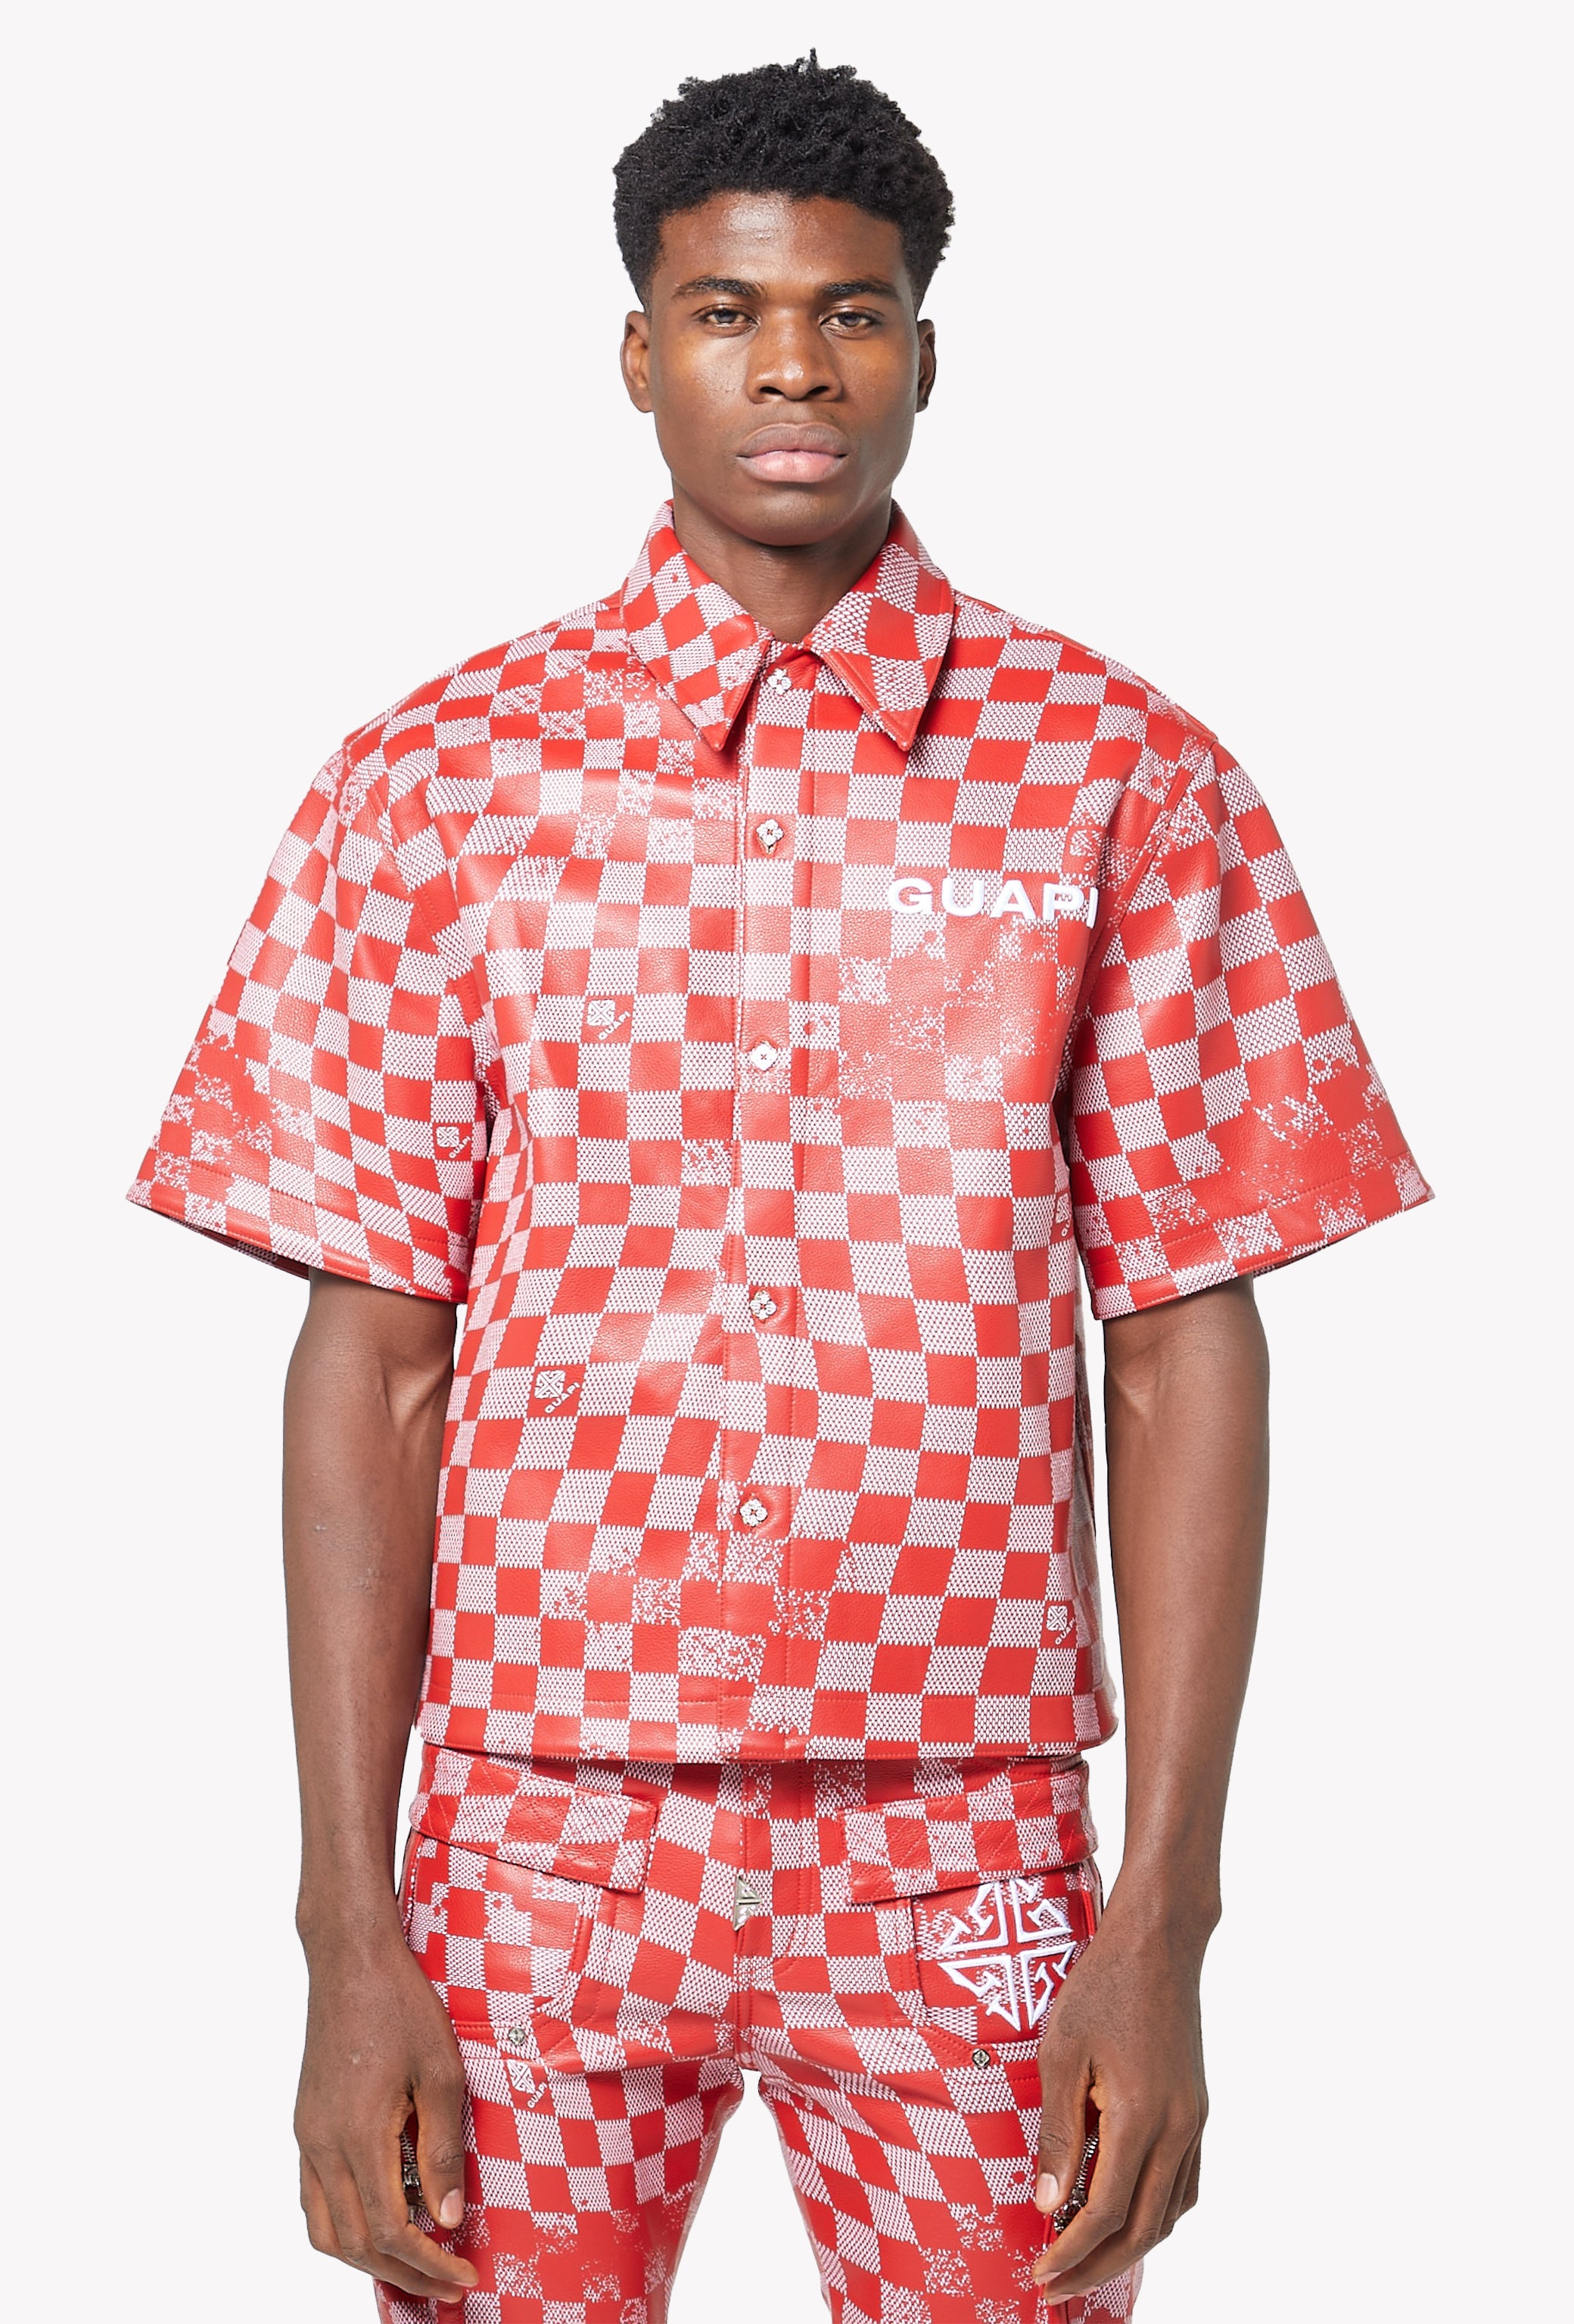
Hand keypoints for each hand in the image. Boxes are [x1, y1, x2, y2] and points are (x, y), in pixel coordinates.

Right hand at [295, 1925, 480, 2305]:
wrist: (350, 1958)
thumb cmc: (401, 2004)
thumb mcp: (441, 2073)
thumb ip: (442, 2150)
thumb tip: (448, 2217)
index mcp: (357, 2136)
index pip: (389, 2231)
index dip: (428, 2264)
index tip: (464, 2275)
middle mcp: (322, 2146)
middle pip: (354, 2244)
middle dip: (404, 2274)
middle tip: (449, 2285)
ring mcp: (308, 2137)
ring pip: (325, 2230)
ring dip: (369, 2259)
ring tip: (416, 2265)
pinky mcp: (306, 2124)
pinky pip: (314, 2199)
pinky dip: (345, 2227)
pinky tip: (381, 2221)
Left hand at [1030, 1897, 1208, 2301]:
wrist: (1160, 1942)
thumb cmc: (1103, 1986)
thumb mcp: (1061, 2053)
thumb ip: (1059, 2132)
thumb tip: (1047, 2202)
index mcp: (1139, 2118)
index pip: (1103, 2214)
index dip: (1069, 2252)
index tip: (1039, 2272)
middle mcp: (1177, 2130)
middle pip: (1142, 2229)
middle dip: (1097, 2266)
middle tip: (1056, 2285)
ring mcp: (1193, 2121)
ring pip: (1169, 2213)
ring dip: (1129, 2247)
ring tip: (1085, 2259)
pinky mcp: (1196, 2110)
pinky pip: (1183, 2184)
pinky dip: (1155, 2214)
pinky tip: (1126, 2216)